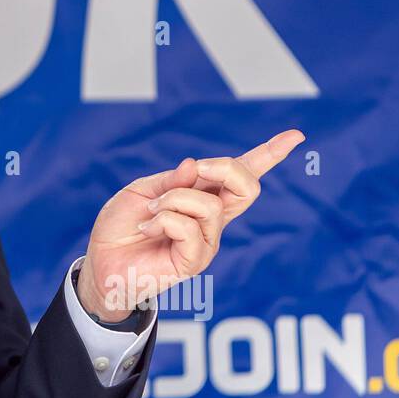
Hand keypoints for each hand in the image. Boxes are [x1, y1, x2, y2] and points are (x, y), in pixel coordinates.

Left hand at [77, 130, 305, 321]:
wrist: (102, 260)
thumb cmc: (122, 226)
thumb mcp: (143, 191)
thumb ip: (171, 180)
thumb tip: (196, 165)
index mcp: (203, 195)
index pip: (243, 174)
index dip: (269, 154)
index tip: (296, 135)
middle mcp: (213, 219)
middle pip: (247, 186)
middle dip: (226, 168)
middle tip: (197, 171)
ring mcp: (207, 241)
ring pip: (209, 206)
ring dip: (173, 200)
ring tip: (150, 212)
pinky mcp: (195, 261)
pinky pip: (189, 230)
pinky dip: (162, 221)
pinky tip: (146, 229)